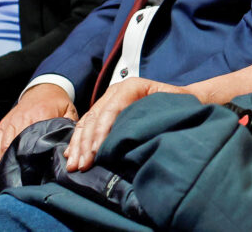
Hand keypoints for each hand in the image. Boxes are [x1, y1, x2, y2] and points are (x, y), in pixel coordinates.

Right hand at [0, 83, 76, 176]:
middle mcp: (23, 118)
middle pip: (16, 143)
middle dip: (14, 162)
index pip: (35, 137)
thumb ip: (70, 124)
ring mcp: (12, 121)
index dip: (32, 154)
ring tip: (2, 177)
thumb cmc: (57, 101)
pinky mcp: (4, 123)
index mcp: (41, 115)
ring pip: (4, 144)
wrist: (43, 88)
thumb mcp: (68, 110)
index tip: (31, 169)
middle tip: (14, 179)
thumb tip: (71, 142)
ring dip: (2, 161)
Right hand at [64, 78, 187, 172]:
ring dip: (78, 145)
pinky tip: (71, 154)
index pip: (111, 109)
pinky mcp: (104, 111)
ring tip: (73, 165)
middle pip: (95, 117)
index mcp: (132, 86)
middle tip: (81, 165)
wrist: (180, 99)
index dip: (102, 132)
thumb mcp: (173, 103)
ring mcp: (108, 100)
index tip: (97, 152)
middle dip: (86, 143)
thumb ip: (159, 112)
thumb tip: (144, 132)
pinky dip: (78, 141)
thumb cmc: (179, 103)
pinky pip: (86, 125)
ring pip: (87, 122)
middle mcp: (116, 91)